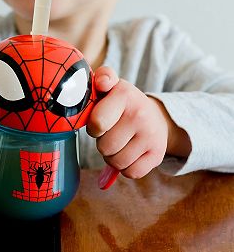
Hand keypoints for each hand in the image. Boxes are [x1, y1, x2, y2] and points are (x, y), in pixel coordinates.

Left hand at [87, 66, 170, 180]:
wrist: (155, 116)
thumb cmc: (122, 104)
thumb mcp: (111, 87)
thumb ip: (101, 79)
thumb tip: (101, 83)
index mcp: (124, 94)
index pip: (97, 123)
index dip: (93, 128)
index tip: (99, 122)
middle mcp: (140, 114)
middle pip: (105, 147)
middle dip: (103, 143)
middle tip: (111, 133)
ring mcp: (151, 136)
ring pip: (116, 162)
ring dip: (113, 157)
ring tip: (120, 142)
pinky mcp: (158, 154)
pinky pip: (130, 173)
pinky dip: (126, 168)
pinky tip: (130, 153)